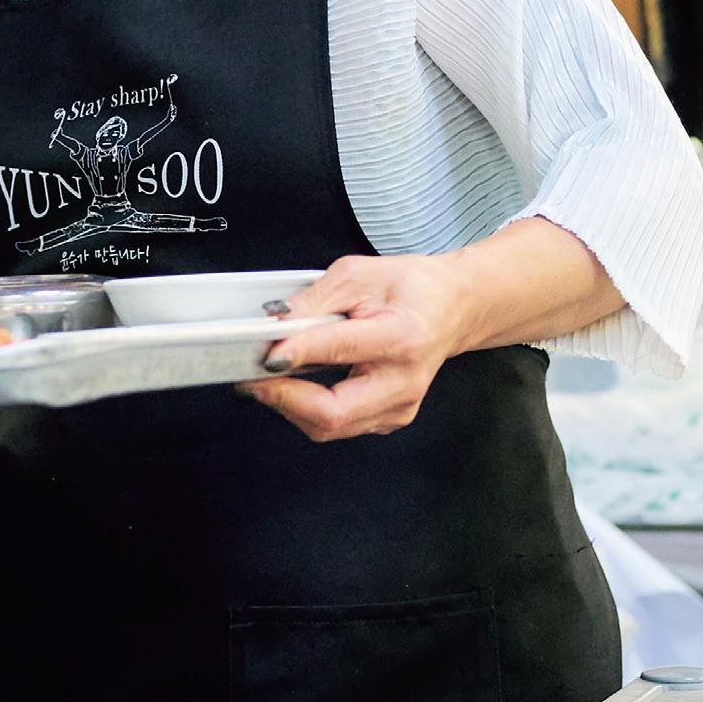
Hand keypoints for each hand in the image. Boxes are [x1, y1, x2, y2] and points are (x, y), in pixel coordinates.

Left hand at [243, 253, 474, 443]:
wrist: (452, 308)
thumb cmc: (410, 288)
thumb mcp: (359, 274)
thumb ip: (315, 300)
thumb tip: (274, 323)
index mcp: (402, 337)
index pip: (340, 350)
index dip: (297, 353)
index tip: (264, 354)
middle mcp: (404, 382)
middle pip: (333, 412)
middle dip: (284, 398)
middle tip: (250, 379)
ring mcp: (400, 407)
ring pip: (330, 426)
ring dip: (290, 406)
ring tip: (266, 379)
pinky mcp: (390, 419)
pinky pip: (339, 426)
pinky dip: (308, 409)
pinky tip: (295, 386)